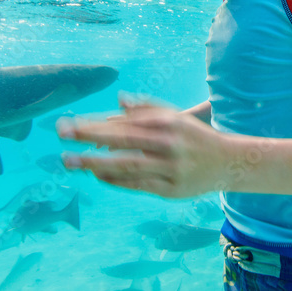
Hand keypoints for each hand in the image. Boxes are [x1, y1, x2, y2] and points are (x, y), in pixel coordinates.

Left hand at [56, 98, 228, 198]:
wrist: (229, 163)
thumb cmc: (195, 137)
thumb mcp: (176, 116)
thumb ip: (147, 108)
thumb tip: (118, 100)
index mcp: (169, 122)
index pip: (126, 122)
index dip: (97, 123)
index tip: (71, 123)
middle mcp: (169, 144)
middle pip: (124, 140)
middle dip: (90, 136)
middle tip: (62, 134)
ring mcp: (170, 169)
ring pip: (127, 165)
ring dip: (96, 163)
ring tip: (70, 160)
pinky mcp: (171, 191)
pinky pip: (137, 185)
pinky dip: (115, 180)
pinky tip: (96, 175)